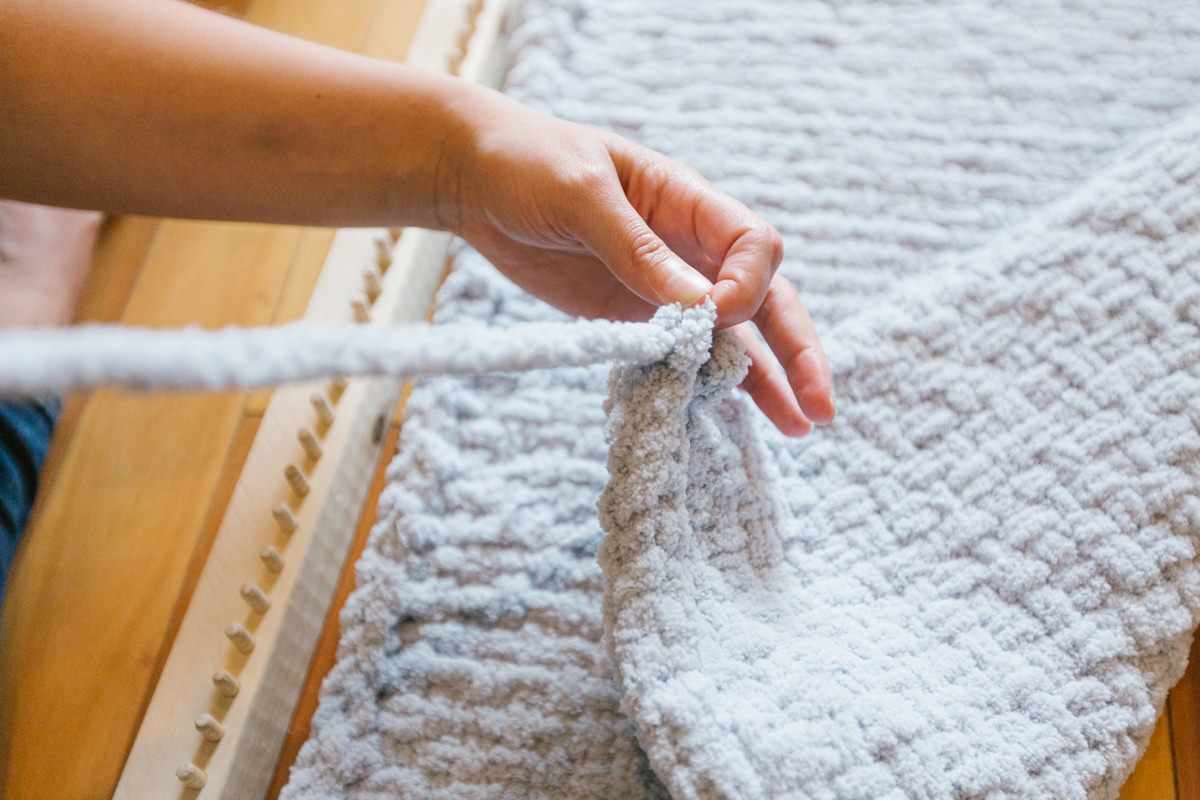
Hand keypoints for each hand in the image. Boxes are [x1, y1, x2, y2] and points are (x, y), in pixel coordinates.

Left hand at [438, 86, 834, 435]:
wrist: (475, 179)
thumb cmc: (529, 162)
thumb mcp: (580, 193)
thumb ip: (636, 247)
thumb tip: (696, 306)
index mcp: (687, 202)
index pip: (754, 247)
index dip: (747, 287)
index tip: (709, 316)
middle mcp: (688, 247)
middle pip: (765, 299)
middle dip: (796, 348)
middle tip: (820, 404)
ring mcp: (662, 286)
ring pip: (732, 335)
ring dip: (766, 379)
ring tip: (800, 427)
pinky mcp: (629, 317)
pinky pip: (680, 355)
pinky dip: (707, 385)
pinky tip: (735, 420)